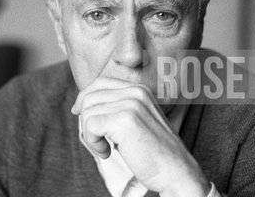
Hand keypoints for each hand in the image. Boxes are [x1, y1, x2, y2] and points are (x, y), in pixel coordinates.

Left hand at [72, 77, 210, 195]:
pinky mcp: (125, 120)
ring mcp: (131, 104)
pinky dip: (93, 143)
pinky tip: (107, 153)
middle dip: (85, 120)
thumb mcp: (136, 122)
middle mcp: (136, 92)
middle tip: (97, 141)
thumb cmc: (154, 152)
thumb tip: (82, 105)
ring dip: (89, 135)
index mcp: (139, 89)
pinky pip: (90, 125)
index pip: (100, 82)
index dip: (84, 97)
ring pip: (88, 112)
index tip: (78, 113)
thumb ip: (116, 108)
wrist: (176, 172)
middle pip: (90, 96)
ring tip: (105, 149)